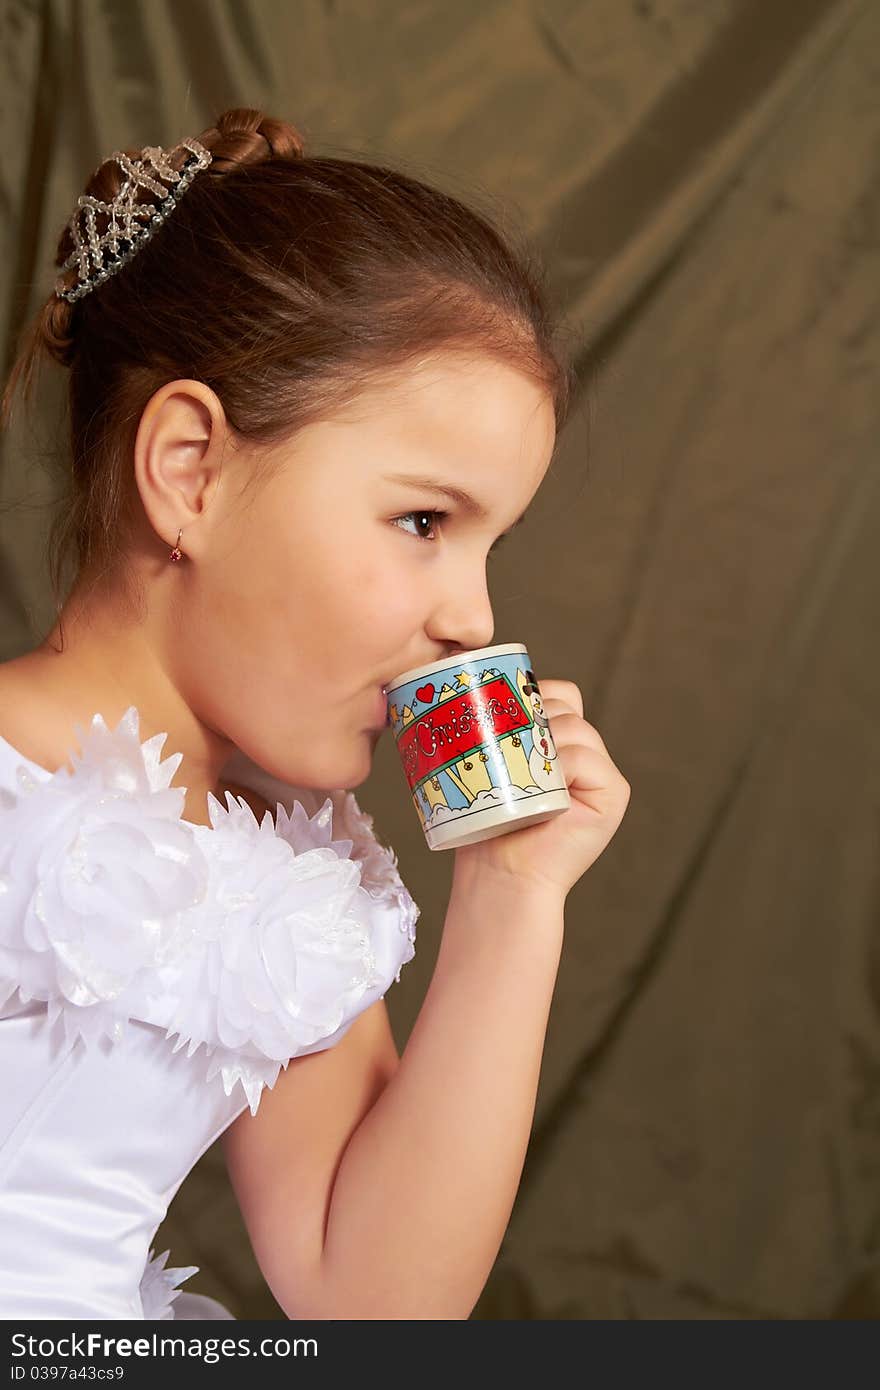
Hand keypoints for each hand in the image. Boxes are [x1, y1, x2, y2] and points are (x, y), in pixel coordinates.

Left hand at [452, 678, 630, 898]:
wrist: (498, 876)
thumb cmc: (484, 824)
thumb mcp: (487, 765)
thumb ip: (494, 727)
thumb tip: (456, 670)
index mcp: (562, 741)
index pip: (559, 693)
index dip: (529, 695)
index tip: (496, 715)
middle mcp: (587, 752)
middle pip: (566, 705)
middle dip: (530, 717)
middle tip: (501, 750)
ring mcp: (603, 773)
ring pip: (574, 728)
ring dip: (541, 742)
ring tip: (518, 775)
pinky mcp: (613, 795)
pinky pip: (588, 759)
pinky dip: (563, 766)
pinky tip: (544, 787)